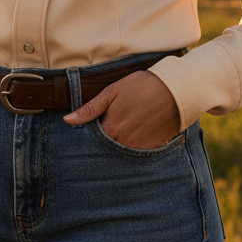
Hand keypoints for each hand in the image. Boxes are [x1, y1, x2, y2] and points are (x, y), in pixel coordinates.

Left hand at [64, 70, 180, 148]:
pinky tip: (136, 137)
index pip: (92, 143)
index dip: (89, 139)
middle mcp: (124, 143)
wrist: (173, 89)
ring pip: (122, 154)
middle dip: (103, 147)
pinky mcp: (154, 148)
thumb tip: (67, 120)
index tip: (88, 135)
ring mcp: (140, 148)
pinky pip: (139, 155)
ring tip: (122, 135)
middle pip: (107, 151)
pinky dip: (135, 149)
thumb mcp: (111, 92)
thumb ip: (89, 109)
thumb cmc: (140, 86)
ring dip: (119, 148)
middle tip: (108, 133)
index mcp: (111, 129)